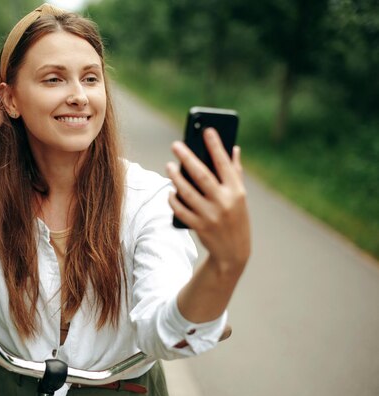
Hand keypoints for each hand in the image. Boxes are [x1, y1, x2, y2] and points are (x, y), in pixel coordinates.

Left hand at [166, 128, 250, 276]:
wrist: (234, 252)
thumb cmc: (236, 218)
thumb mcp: (240, 197)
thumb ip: (235, 172)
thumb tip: (234, 148)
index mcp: (237, 191)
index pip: (224, 164)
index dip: (215, 146)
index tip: (206, 130)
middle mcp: (224, 202)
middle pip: (201, 175)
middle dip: (187, 158)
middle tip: (176, 145)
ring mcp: (210, 215)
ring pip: (187, 192)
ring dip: (175, 178)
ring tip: (168, 166)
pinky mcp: (199, 227)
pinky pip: (181, 210)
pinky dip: (174, 200)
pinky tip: (170, 191)